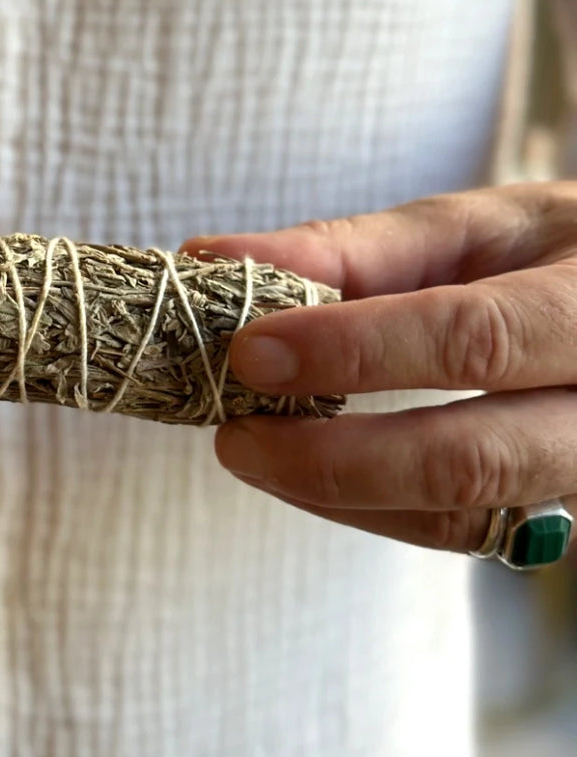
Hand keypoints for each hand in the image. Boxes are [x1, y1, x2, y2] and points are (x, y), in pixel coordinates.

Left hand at [183, 182, 576, 554]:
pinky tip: (304, 471)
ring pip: (460, 516)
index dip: (356, 350)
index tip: (252, 351)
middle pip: (472, 461)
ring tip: (254, 452)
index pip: (474, 339)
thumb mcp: (478, 224)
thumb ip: (352, 246)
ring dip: (338, 494)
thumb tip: (216, 257)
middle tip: (235, 436)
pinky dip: (369, 506)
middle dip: (335, 459)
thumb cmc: (561, 250)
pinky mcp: (555, 515)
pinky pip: (460, 532)